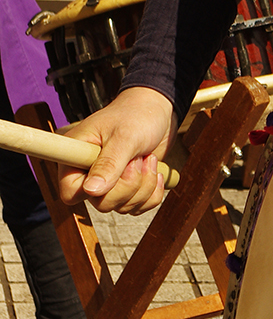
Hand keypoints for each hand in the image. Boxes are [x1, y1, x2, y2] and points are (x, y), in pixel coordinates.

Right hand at [57, 87, 177, 214]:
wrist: (157, 110)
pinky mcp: (127, 187)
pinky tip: (156, 170)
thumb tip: (91, 191)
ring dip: (144, 186)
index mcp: (76, 155)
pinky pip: (138, 207)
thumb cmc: (137, 115)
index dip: (89, 190)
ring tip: (148, 159)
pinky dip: (152, 193)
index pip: (69, 191)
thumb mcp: (125, 137)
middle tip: (138, 160)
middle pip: (101, 203)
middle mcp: (89, 172)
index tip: (113, 172)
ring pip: (122, 206)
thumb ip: (109, 163)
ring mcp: (109, 182)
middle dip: (128, 185)